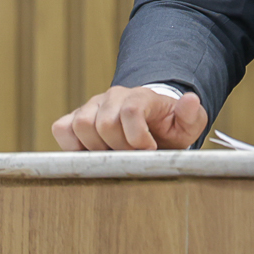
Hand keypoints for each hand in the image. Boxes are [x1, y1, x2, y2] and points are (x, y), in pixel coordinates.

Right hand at [51, 85, 208, 150]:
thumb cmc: (169, 128)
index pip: (131, 110)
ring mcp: (92, 106)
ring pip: (80, 124)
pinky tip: (92, 154)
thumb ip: (191, 114)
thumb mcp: (189, 124)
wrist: (151, 125)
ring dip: (95, 148)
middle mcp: (113, 97)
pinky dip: (72, 146)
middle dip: (118, 147)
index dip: (137, 137)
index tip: (148, 151)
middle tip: (130, 157)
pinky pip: (62, 128)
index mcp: (141, 96)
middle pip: (104, 121)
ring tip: (113, 156)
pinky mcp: (75, 118)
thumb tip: (190, 100)